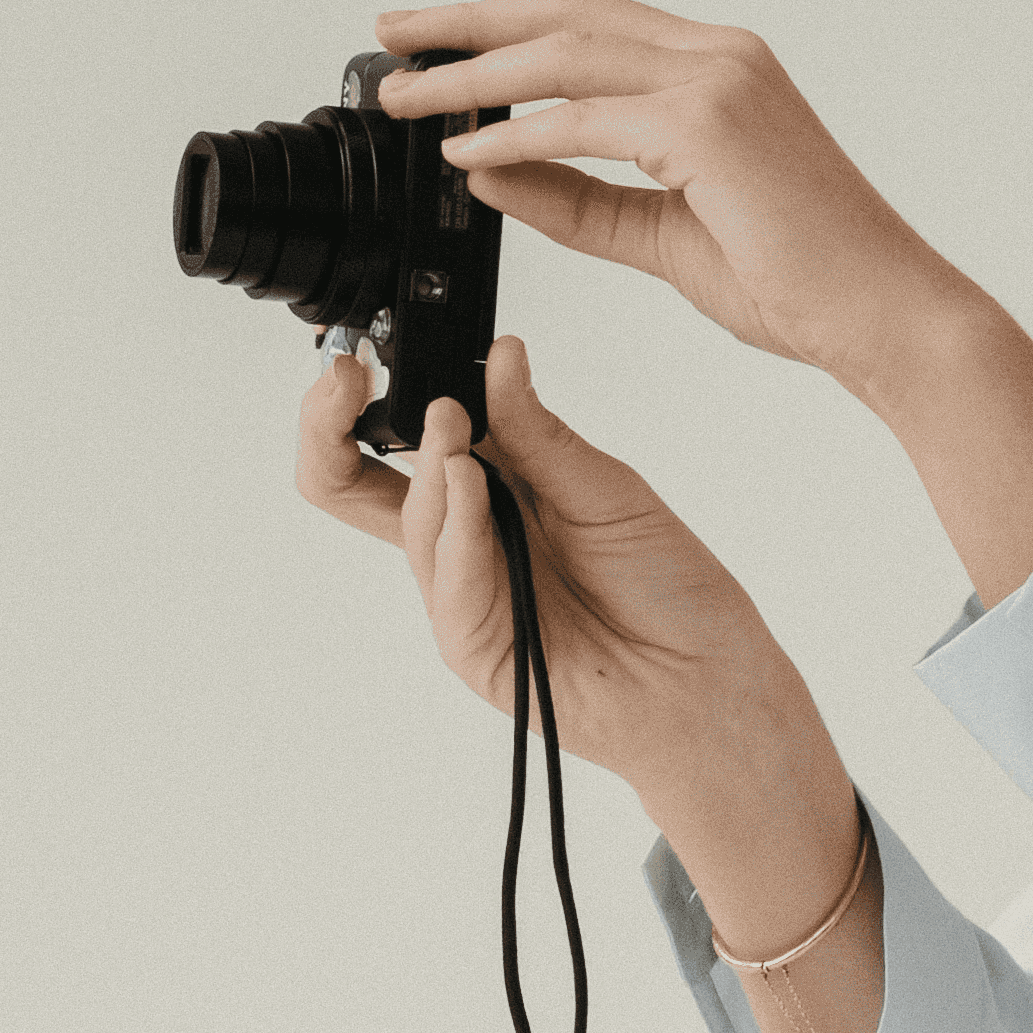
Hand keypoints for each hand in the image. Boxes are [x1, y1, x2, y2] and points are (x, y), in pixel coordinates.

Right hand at [295, 331, 769, 785]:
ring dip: (429, 468)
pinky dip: (458, 530)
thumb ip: (538, 432)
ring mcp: (461, 589)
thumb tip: (500, 353)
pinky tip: (473, 487)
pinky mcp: (469, 642)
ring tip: (455, 430)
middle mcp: (466, 533)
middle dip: (327, 424)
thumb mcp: (607, 488)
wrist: (705, 680)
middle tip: (345, 377)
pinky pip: (447, 579)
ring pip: (408, 521)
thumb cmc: (668, 587)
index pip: (404, 433)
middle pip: (350, 482)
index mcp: (494, 483)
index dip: (369, 393)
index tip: (364, 352)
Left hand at [366, 0, 979, 401]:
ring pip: (564, 52)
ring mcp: (718, 82)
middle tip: (391, 35)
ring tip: (408, 97)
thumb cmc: (799, 280)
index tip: (433, 40)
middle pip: (564, 11)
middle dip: (467, 22)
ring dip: (475, 72)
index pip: (589, 20)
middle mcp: (720, 55)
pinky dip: (516, 132)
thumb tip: (484, 168)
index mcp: (720, 67)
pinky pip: (582, 119)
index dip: (503, 24)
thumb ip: (575, 196)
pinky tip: (466, 150)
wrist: (884, 317)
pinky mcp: (709, 126)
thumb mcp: (660, 232)